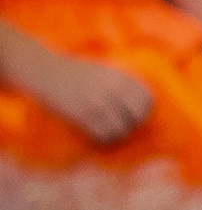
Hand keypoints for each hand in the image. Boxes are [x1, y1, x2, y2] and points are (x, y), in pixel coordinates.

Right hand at [20, 43, 155, 143]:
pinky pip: (102, 134)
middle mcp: (112, 89)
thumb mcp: (104, 71)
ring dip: (118, 135)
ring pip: (121, 129)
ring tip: (110, 133)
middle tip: (125, 127)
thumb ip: (122, 84)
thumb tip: (141, 104)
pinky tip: (98, 136)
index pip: (147, 97)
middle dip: (133, 124)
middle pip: (137, 116)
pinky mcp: (83, 114)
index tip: (138, 115)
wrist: (46, 70)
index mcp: (120, 76)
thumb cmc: (76, 71)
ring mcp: (98, 102)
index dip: (145, 110)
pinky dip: (103, 138)